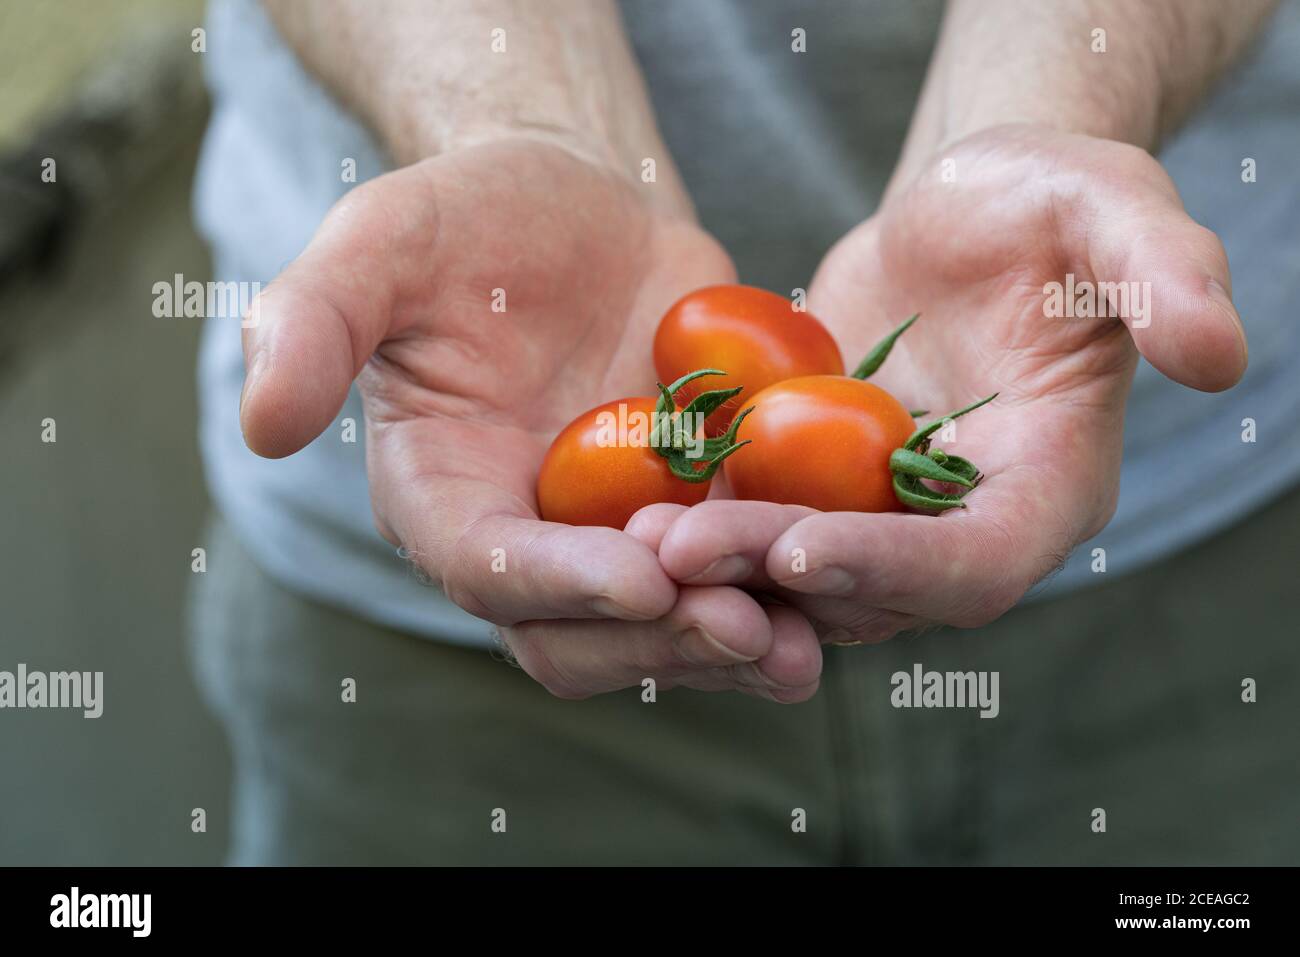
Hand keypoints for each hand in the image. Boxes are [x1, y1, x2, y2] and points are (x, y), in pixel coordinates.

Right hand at [239, 137, 821, 699]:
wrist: (580, 208)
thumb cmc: (471, 217)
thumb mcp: (383, 240)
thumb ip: (312, 320)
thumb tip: (258, 422)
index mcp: (442, 496)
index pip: (487, 569)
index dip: (558, 583)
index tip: (640, 572)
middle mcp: (526, 539)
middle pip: (579, 634)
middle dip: (658, 638)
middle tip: (742, 623)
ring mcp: (613, 537)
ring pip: (663, 631)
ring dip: (732, 643)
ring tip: (806, 638)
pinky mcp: (691, 516)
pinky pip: (735, 579)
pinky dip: (786, 593)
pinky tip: (847, 587)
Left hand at [651, 124, 1245, 642]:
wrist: (964, 211)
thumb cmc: (1046, 201)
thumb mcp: (1112, 209)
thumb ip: (1166, 275)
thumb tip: (1220, 354)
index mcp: (1049, 485)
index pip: (979, 563)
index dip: (899, 568)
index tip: (804, 548)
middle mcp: (967, 522)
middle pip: (878, 588)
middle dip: (780, 579)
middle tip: (682, 558)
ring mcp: (890, 514)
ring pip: (806, 575)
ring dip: (726, 571)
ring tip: (638, 544)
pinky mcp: (825, 488)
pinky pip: (763, 525)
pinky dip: (707, 527)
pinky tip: (632, 507)